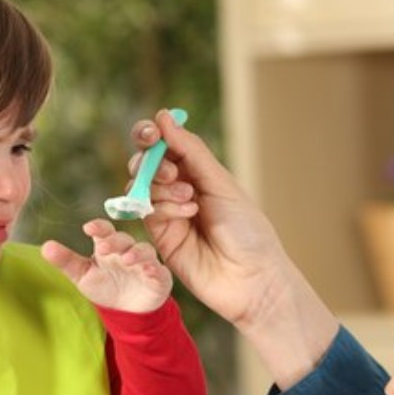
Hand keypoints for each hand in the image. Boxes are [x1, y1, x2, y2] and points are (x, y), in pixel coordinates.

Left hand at [41, 219, 171, 312]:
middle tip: (103, 248)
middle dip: (115, 241)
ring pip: (143, 250)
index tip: (88, 228)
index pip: (104, 230)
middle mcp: (126, 250)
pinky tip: (148, 271)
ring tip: (126, 259)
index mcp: (107, 246)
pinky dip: (154, 268)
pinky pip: (158, 270)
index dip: (98, 227)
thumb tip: (45, 247)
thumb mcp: (82, 275)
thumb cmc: (104, 286)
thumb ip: (66, 261)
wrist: (126, 312)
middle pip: (123, 239)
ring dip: (136, 253)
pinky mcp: (158, 276)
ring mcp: (144, 262)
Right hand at [127, 109, 337, 384]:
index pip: (166, 145)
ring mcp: (167, 214)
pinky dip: (162, 207)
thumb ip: (190, 150)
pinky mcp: (159, 237)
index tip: (150, 131)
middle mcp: (179, 190)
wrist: (251, 278)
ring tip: (190, 199)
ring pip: (141, 186)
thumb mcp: (220, 182)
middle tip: (171, 171)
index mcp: (199, 173)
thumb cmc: (247, 230)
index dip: (151, 134)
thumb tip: (163, 116)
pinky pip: (145, 211)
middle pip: (146, 164)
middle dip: (151, 161)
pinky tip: (187, 214)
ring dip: (161, 186)